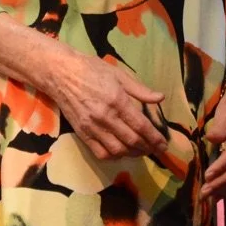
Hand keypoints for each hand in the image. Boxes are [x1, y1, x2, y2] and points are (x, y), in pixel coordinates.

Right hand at [48, 48, 168, 160]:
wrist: (61, 73)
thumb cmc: (91, 69)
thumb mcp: (118, 74)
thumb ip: (140, 90)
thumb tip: (160, 98)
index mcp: (117, 101)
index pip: (141, 126)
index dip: (154, 138)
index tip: (164, 144)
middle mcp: (106, 117)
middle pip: (132, 140)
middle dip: (147, 148)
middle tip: (156, 149)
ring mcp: (92, 127)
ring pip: (117, 150)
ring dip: (132, 154)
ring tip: (141, 150)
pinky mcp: (82, 133)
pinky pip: (100, 152)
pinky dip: (114, 156)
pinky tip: (121, 151)